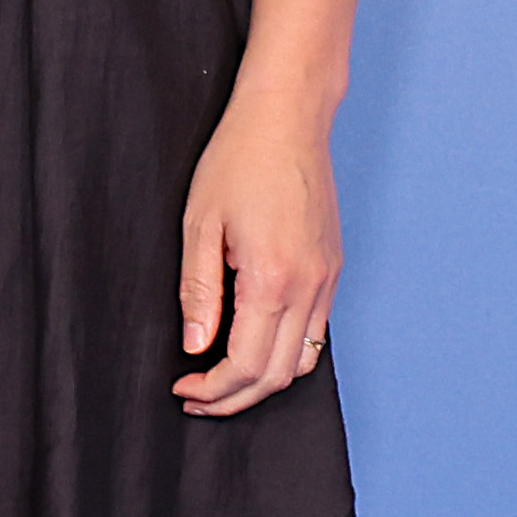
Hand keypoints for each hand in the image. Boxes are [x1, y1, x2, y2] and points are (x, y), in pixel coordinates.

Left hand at [174, 92, 339, 414]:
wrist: (287, 118)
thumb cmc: (238, 160)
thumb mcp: (199, 225)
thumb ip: (198, 293)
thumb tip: (196, 347)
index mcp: (272, 279)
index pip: (244, 365)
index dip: (212, 389)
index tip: (183, 387)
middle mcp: (309, 286)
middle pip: (276, 376)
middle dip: (234, 398)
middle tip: (196, 396)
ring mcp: (327, 279)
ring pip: (302, 361)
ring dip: (262, 382)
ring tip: (222, 380)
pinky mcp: (333, 268)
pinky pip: (316, 332)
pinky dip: (285, 354)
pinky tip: (253, 344)